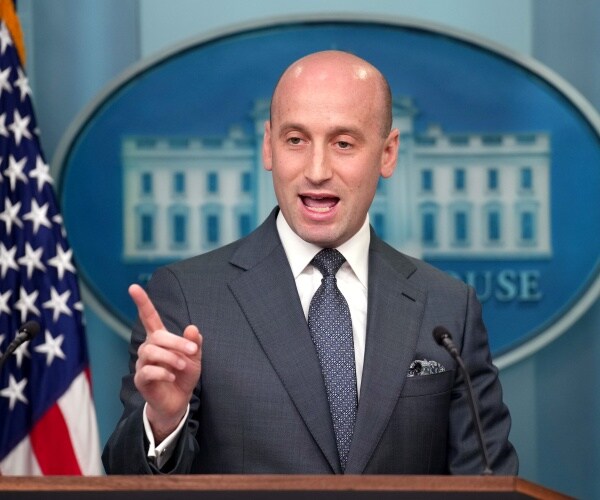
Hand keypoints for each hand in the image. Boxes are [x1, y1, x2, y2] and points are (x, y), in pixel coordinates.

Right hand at [129, 283, 201, 442]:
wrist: (178, 402)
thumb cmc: (183, 375)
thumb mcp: (194, 358)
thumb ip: (194, 343)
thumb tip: (192, 328)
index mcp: (160, 339)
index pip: (149, 317)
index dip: (142, 302)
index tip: (133, 287)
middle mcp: (148, 348)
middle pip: (157, 337)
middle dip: (176, 342)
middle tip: (193, 352)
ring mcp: (142, 364)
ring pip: (150, 352)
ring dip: (170, 357)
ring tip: (182, 365)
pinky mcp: (141, 380)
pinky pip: (147, 371)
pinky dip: (162, 371)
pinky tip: (172, 376)